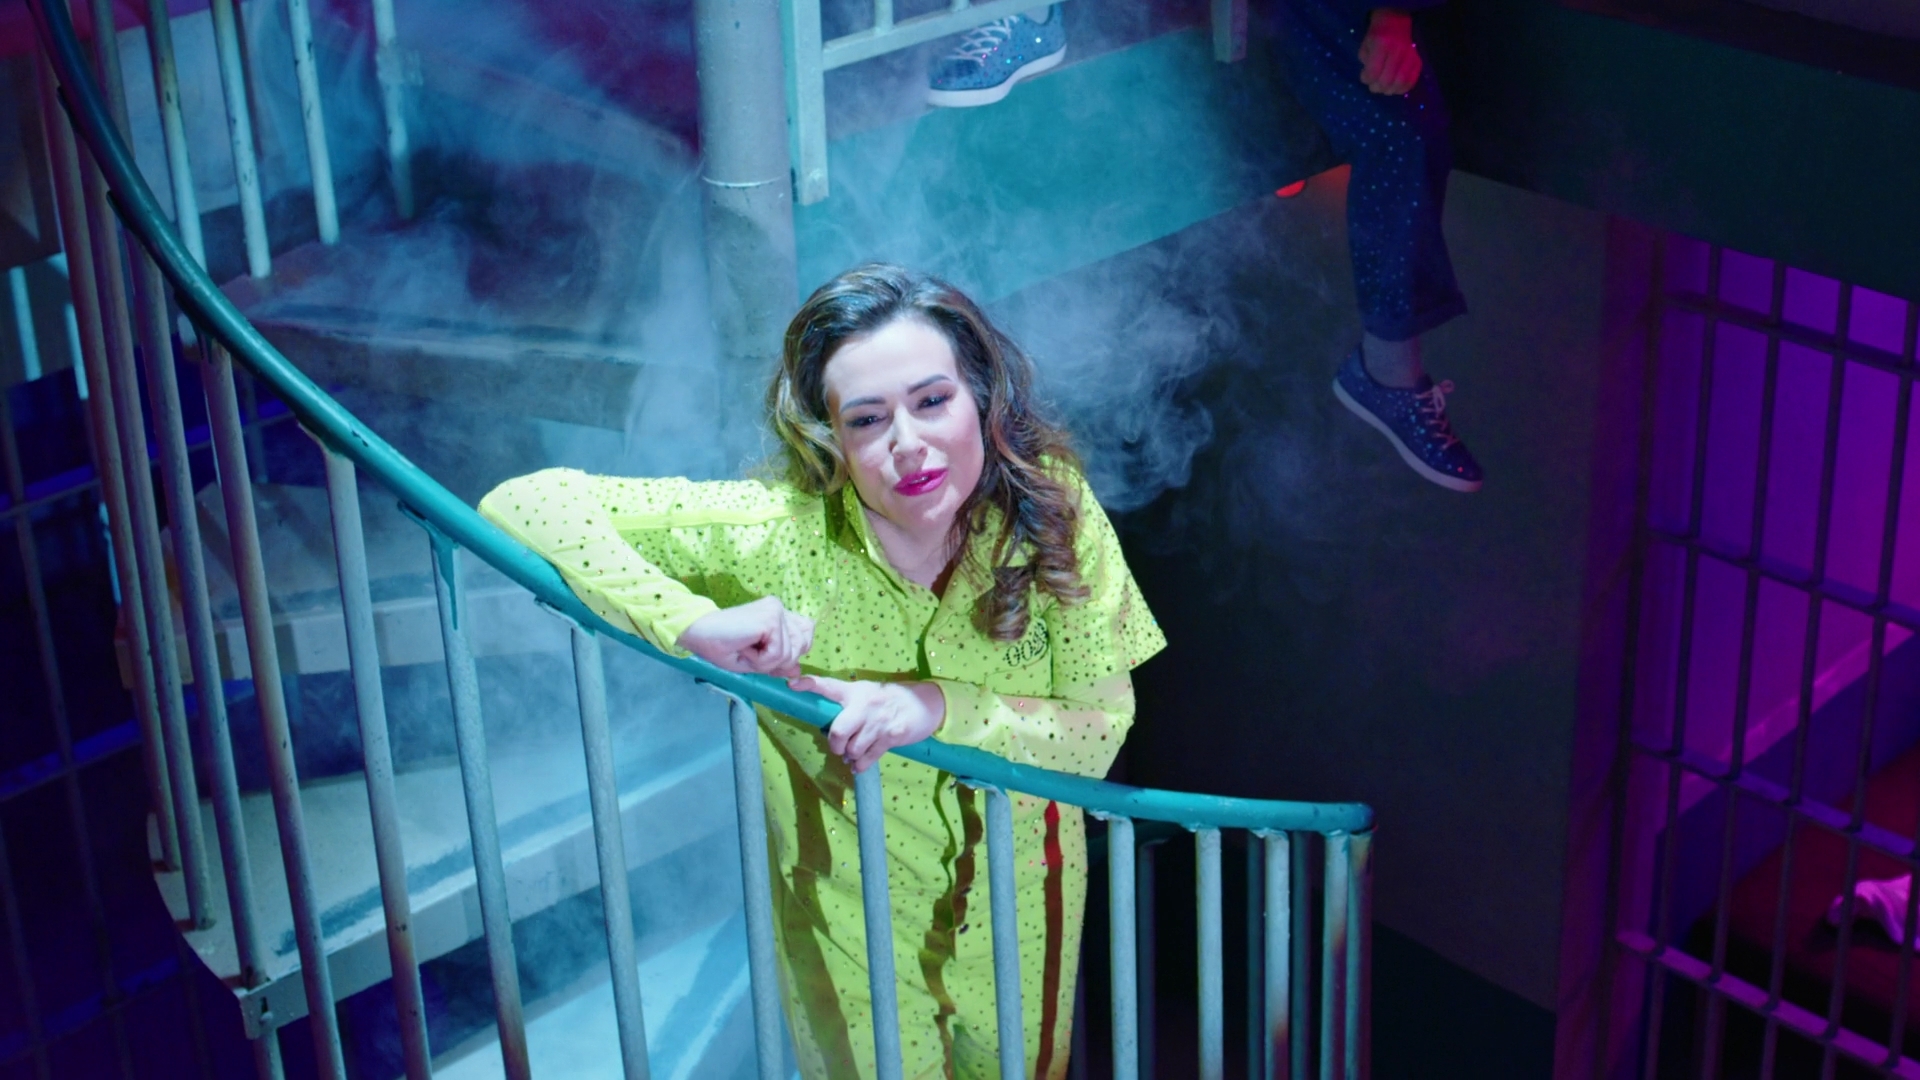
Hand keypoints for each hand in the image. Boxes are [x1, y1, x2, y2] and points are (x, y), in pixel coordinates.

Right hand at [676, 597, 813, 677]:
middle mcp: (780, 609)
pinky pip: (778, 654)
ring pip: (789, 654)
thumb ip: (779, 662)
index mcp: (777, 613)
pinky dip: (761, 661)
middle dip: (779, 661)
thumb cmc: (722, 646)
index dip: (791, 653)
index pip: (805, 634)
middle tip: (752, 654)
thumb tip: (797, 671)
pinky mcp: (771, 619)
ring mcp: (777, 611)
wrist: (697, 633)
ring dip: (765, 663)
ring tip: (745, 650)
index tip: (765, 656)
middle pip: (802, 646)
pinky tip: (745, 649)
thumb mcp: (756, 660)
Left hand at [790, 675, 944, 773]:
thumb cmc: (889, 699)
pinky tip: (860, 763)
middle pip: (838, 731)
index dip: (809, 684)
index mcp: (855, 692)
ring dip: (850, 756)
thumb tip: (830, 730)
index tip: (792, 684)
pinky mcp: (891, 736)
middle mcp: (865, 705)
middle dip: (835, 745)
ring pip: (853, 749)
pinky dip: (860, 765)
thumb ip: (848, 705)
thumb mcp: (868, 693)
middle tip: (839, 747)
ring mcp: (878, 722)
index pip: (828, 685)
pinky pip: (868, 758)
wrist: (924, 703)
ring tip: (854, 753)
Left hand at [1358, 9, 1419, 95]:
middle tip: (1373, 87)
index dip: (1367, 79)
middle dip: (1377, 87)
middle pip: (1387, 80)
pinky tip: (1396, 88)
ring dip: (1390, 90)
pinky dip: (1403, 88)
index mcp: (1382, 44)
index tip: (1365, 78)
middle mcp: (1397, 50)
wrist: (1396, 22)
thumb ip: (1366, 62)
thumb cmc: (1377, 35)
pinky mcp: (1417, 61)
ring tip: (1384, 88)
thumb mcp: (1365, 45)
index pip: (1373, 71)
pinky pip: (1412, 80)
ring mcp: (1409, 56)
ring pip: (1400, 82)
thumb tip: (1370, 79)